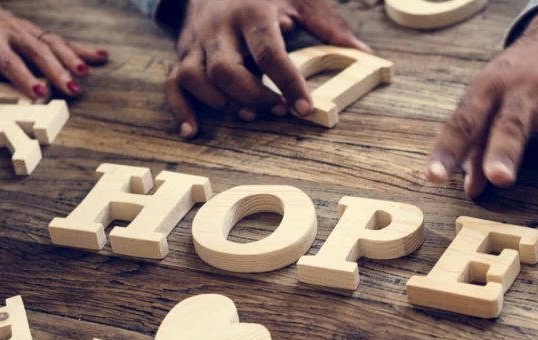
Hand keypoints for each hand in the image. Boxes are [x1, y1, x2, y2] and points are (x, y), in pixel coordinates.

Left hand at [0, 0, 109, 99]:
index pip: (7, 59)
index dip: (23, 75)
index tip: (38, 92)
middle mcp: (11, 33)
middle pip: (36, 51)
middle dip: (55, 70)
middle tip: (70, 88)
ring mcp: (26, 31)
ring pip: (52, 43)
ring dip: (71, 59)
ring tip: (85, 75)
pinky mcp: (37, 31)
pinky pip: (61, 39)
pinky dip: (81, 49)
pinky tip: (101, 57)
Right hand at [166, 0, 370, 137]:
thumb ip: (328, 26)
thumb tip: (364, 53)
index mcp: (252, 12)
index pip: (269, 53)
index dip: (288, 83)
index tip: (304, 108)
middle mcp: (219, 27)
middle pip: (226, 71)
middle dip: (252, 97)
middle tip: (277, 110)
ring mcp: (196, 41)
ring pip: (195, 78)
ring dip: (220, 104)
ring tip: (246, 116)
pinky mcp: (183, 52)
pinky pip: (173, 83)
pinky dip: (180, 108)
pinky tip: (193, 130)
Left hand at [425, 6, 537, 208]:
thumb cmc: (517, 77)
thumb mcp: (487, 99)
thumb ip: (475, 147)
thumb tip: (470, 190)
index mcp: (490, 89)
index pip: (464, 121)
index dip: (447, 150)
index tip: (434, 177)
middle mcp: (526, 90)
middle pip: (514, 120)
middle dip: (506, 150)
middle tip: (499, 178)